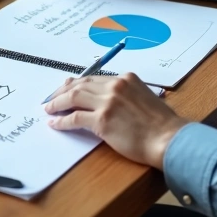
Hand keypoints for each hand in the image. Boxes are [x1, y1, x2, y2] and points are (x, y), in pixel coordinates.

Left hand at [44, 73, 187, 168]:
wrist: (168, 138)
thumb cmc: (161, 124)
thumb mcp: (144, 98)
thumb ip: (126, 94)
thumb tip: (107, 100)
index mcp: (126, 78)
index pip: (93, 78)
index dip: (76, 84)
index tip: (65, 88)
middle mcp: (115, 86)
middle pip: (80, 85)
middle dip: (62, 91)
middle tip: (51, 99)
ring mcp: (107, 102)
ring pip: (73, 97)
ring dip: (57, 103)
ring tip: (48, 109)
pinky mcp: (102, 120)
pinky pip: (75, 117)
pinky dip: (62, 120)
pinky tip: (55, 124)